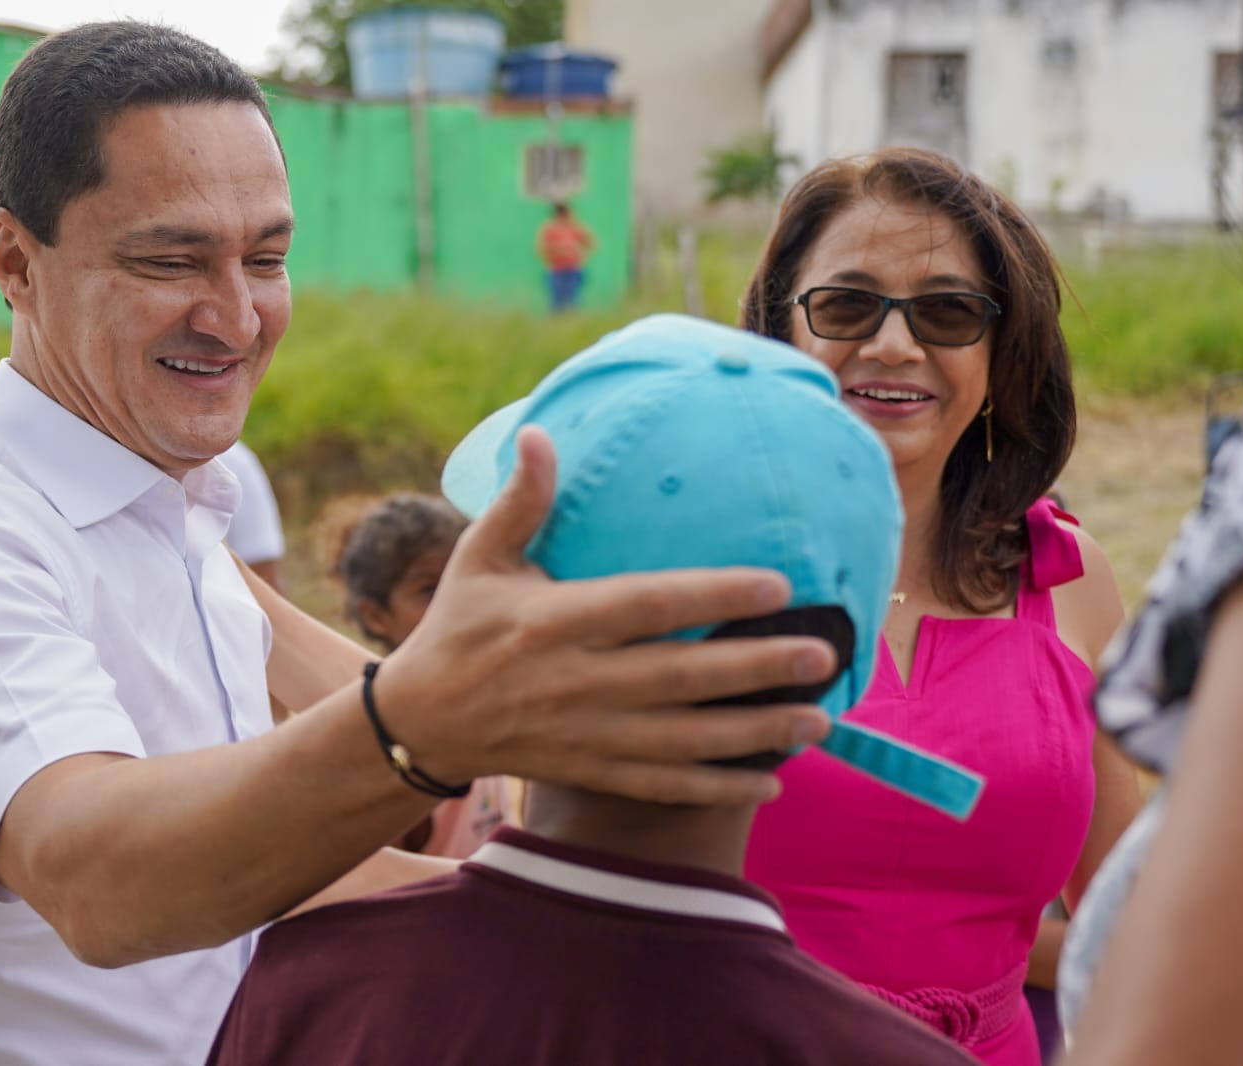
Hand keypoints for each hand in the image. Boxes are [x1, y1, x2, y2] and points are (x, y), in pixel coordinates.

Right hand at [374, 426, 834, 806]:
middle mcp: (573, 681)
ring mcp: (583, 733)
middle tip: (823, 657)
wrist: (420, 720)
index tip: (777, 584)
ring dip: (754, 733)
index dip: (712, 596)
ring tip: (817, 720)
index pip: (645, 605)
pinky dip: (716, 787)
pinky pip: (660, 786)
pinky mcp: (586, 771)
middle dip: (756, 670)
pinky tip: (770, 781)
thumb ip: (521, 501)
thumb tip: (540, 431)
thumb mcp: (480, 558)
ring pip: (683, 740)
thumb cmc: (459, 626)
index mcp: (552, 620)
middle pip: (680, 678)